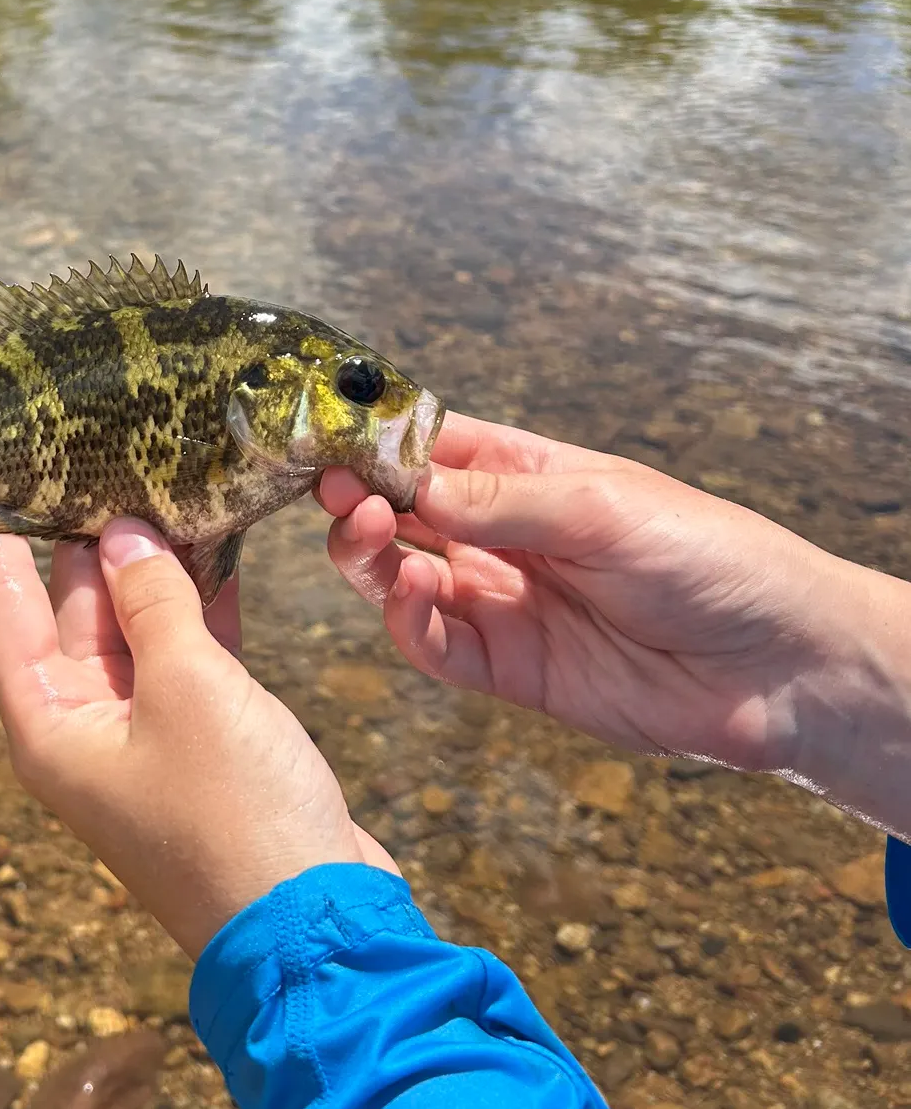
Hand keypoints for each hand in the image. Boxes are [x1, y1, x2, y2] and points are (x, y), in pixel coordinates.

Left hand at [0, 521, 399, 958]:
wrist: (314, 921)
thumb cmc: (231, 808)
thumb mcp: (186, 688)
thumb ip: (151, 604)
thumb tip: (121, 536)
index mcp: (51, 724)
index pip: (6, 614)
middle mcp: (86, 730)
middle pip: (73, 616)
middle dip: (88, 543)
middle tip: (99, 456)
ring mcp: (147, 738)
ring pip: (137, 633)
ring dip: (153, 572)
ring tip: (161, 484)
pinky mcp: (205, 744)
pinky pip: (188, 659)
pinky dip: (201, 611)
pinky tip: (218, 552)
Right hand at [315, 411, 910, 827]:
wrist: (778, 668)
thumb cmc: (711, 560)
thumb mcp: (601, 508)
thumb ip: (499, 501)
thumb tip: (407, 483)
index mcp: (528, 476)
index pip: (431, 449)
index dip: (376, 443)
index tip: (330, 440)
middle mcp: (502, 536)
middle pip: (400, 514)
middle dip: (358, 499)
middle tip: (335, 493)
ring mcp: (500, 602)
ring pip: (400, 577)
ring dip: (369, 556)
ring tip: (366, 535)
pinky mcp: (506, 667)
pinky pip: (433, 643)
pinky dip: (406, 620)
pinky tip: (411, 591)